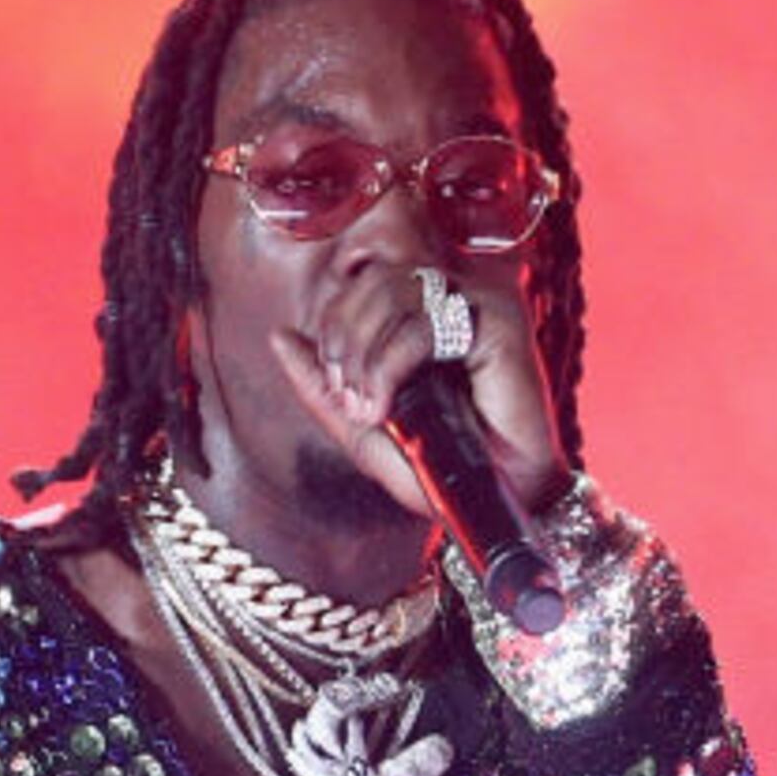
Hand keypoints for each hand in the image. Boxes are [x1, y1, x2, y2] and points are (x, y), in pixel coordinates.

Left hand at [268, 256, 568, 524]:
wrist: (495, 496)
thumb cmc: (437, 462)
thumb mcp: (360, 427)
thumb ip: (318, 383)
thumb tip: (278, 335)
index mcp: (418, 315)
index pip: (358, 285)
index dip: (333, 328)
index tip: (338, 386)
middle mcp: (448, 301)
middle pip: (371, 279)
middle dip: (343, 339)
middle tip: (349, 396)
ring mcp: (475, 303)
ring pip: (392, 290)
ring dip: (364, 353)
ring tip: (369, 406)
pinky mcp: (498, 320)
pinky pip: (422, 322)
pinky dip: (390, 364)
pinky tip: (388, 404)